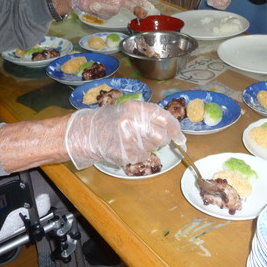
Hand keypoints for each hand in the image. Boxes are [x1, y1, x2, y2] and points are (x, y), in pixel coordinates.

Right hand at [65, 100, 186, 168]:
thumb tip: (172, 127)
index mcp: (136, 108)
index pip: (165, 118)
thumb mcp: (129, 109)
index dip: (175, 129)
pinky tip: (126, 148)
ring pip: (152, 149)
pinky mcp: (124, 154)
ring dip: (147, 147)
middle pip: (161, 137)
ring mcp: (128, 139)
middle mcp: (133, 122)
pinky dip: (138, 155)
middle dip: (160, 140)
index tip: (179, 136)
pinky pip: (142, 157)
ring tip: (132, 140)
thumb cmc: (110, 119)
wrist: (87, 132)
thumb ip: (150, 115)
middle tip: (149, 137)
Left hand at [71, 0, 151, 18]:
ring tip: (94, 4)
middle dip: (137, 10)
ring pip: (114, 11)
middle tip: (142, 14)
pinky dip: (99, 10)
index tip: (147, 5)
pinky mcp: (104, 13)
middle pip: (130, 5)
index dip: (140, 0)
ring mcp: (110, 6)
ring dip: (105, 8)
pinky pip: (106, 14)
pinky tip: (92, 6)